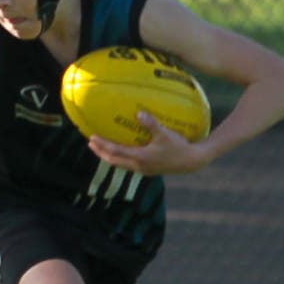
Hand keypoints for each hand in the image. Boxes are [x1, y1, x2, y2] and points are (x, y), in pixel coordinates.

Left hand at [88, 112, 208, 174]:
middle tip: (91, 143)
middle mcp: (139, 166)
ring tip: (101, 148)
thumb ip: (151, 124)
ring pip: (120, 164)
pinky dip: (120, 157)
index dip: (102, 145)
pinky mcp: (148, 170)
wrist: (192, 161)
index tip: (92, 138)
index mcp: (140, 157)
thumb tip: (139, 113)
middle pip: (113, 160)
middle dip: (101, 152)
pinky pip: (128, 164)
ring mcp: (143, 169)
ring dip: (109, 156)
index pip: (115, 152)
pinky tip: (121, 150)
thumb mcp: (165, 134)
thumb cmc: (179, 146)